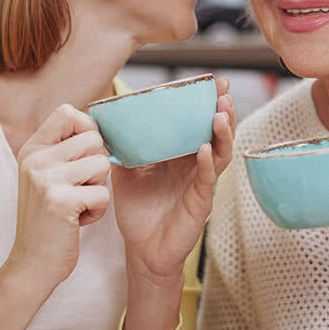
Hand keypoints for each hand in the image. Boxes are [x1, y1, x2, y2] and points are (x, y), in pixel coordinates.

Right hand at [6, 104, 111, 287]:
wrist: (32, 263)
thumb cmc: (49, 219)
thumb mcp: (46, 175)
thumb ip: (65, 149)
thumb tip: (100, 125)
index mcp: (33, 149)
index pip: (68, 112)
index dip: (87, 129)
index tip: (84, 155)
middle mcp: (36, 159)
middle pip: (94, 139)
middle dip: (98, 166)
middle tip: (80, 188)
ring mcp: (45, 179)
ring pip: (102, 165)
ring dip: (99, 189)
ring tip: (78, 204)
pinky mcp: (59, 202)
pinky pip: (103, 194)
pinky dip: (97, 211)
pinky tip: (78, 221)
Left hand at [110, 76, 234, 282]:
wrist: (141, 249)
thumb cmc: (139, 210)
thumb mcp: (127, 172)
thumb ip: (123, 147)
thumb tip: (105, 120)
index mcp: (180, 154)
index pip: (196, 122)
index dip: (205, 102)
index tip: (212, 81)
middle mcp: (195, 164)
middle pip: (216, 132)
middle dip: (222, 109)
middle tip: (223, 89)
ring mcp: (200, 182)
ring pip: (220, 152)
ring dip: (222, 132)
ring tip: (220, 112)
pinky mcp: (200, 202)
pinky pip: (206, 179)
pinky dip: (207, 163)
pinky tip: (205, 149)